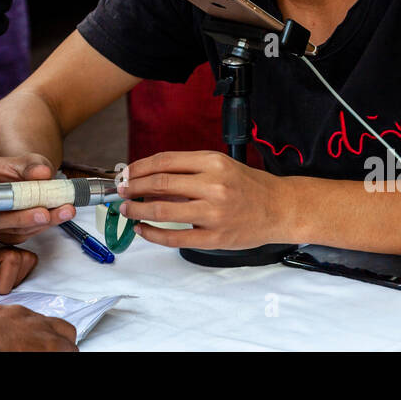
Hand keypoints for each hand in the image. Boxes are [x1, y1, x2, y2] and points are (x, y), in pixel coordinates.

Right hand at [0, 153, 76, 244]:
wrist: (26, 179)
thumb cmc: (19, 168)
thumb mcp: (26, 159)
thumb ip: (31, 164)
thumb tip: (42, 173)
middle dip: (20, 217)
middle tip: (43, 212)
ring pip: (11, 230)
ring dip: (40, 222)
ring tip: (65, 210)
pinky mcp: (8, 234)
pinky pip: (25, 234)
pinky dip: (47, 224)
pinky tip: (63, 213)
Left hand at [118, 151, 295, 250]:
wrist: (279, 208)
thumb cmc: (249, 186)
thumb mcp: (221, 166)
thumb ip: (188, 170)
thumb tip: (149, 177)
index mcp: (212, 162)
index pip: (165, 161)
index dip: (139, 168)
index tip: (126, 173)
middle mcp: (213, 185)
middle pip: (160, 183)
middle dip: (134, 187)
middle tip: (121, 191)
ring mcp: (214, 213)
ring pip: (164, 210)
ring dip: (138, 209)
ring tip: (127, 209)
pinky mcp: (214, 237)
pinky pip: (176, 237)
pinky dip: (154, 234)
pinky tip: (143, 229)